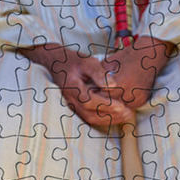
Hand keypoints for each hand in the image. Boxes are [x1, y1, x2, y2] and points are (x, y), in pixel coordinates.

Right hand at [18, 39, 174, 128]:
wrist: (49, 58)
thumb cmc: (70, 57)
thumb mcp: (86, 59)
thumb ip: (99, 72)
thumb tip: (112, 83)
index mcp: (73, 87)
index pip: (95, 104)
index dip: (112, 110)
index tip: (127, 111)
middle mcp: (70, 99)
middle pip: (93, 116)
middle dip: (112, 119)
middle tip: (130, 119)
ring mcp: (69, 104)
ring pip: (89, 119)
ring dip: (108, 122)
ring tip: (126, 120)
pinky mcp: (72, 105)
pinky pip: (86, 116)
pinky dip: (100, 119)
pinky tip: (114, 119)